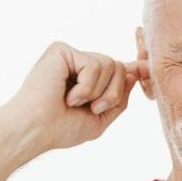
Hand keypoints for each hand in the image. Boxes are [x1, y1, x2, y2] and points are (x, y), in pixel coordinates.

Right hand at [0, 41, 147, 151]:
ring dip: (98, 92)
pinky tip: (67, 95)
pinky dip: (86, 87)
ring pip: (110, 65)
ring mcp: (70, 56)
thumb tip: (133, 73)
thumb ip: (119, 99)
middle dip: (113, 93)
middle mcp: (79, 64)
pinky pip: (94, 64)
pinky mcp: (61, 50)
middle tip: (92, 109)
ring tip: (75, 102)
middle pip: (119, 67)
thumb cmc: (60, 128)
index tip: (146, 65)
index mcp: (88, 79)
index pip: (116, 69)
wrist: (35, 130)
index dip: (134, 67)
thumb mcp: (99, 119)